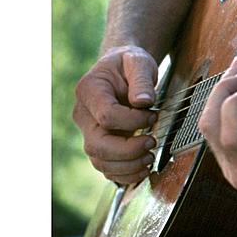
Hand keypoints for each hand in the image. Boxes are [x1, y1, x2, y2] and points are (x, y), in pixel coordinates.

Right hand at [73, 46, 158, 185]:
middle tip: (152, 142)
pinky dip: (125, 174)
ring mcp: (89, 131)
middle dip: (128, 151)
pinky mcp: (99, 144)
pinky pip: (106, 168)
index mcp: (90, 90)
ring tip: (150, 157)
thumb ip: (141, 79)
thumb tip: (143, 102)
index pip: (107, 116)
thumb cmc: (130, 64)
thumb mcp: (139, 62)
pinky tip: (143, 169)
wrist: (122, 70)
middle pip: (97, 145)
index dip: (133, 122)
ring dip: (128, 166)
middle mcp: (83, 114)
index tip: (152, 114)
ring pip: (99, 161)